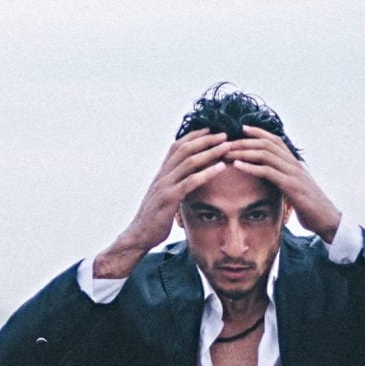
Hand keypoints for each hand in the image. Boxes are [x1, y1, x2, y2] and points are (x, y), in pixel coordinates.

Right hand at [94, 129, 230, 277]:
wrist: (138, 235)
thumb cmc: (154, 218)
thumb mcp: (164, 197)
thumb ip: (174, 185)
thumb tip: (188, 180)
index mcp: (161, 173)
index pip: (177, 147)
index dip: (194, 136)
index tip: (210, 130)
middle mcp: (162, 175)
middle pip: (184, 149)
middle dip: (205, 140)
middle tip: (224, 134)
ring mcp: (164, 186)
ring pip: (189, 162)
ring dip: (210, 152)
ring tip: (226, 146)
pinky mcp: (169, 199)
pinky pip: (190, 182)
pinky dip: (207, 173)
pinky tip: (221, 168)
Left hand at [228, 126, 341, 242]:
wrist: (328, 220)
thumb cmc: (310, 207)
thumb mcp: (295, 190)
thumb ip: (284, 181)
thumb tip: (271, 179)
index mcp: (295, 163)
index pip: (275, 141)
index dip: (259, 132)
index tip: (242, 128)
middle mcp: (294, 164)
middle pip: (267, 144)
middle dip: (245, 142)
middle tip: (226, 143)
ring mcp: (294, 174)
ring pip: (266, 155)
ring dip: (244, 152)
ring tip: (227, 153)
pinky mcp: (291, 186)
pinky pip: (268, 172)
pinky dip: (251, 167)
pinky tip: (237, 166)